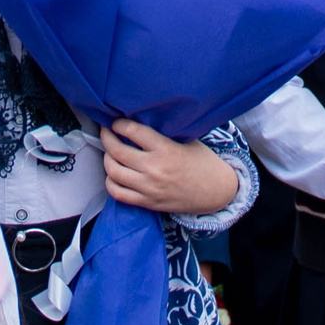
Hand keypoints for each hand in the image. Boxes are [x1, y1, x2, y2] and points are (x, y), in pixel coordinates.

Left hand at [102, 121, 239, 214]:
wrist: (217, 192)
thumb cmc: (203, 162)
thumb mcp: (186, 140)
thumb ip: (162, 134)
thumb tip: (137, 121)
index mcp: (166, 150)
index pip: (133, 131)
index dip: (119, 124)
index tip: (116, 122)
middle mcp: (155, 169)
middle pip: (117, 151)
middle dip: (106, 138)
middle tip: (106, 132)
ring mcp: (150, 188)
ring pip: (113, 172)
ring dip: (107, 159)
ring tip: (110, 152)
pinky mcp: (148, 202)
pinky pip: (118, 193)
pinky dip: (111, 181)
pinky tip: (114, 174)